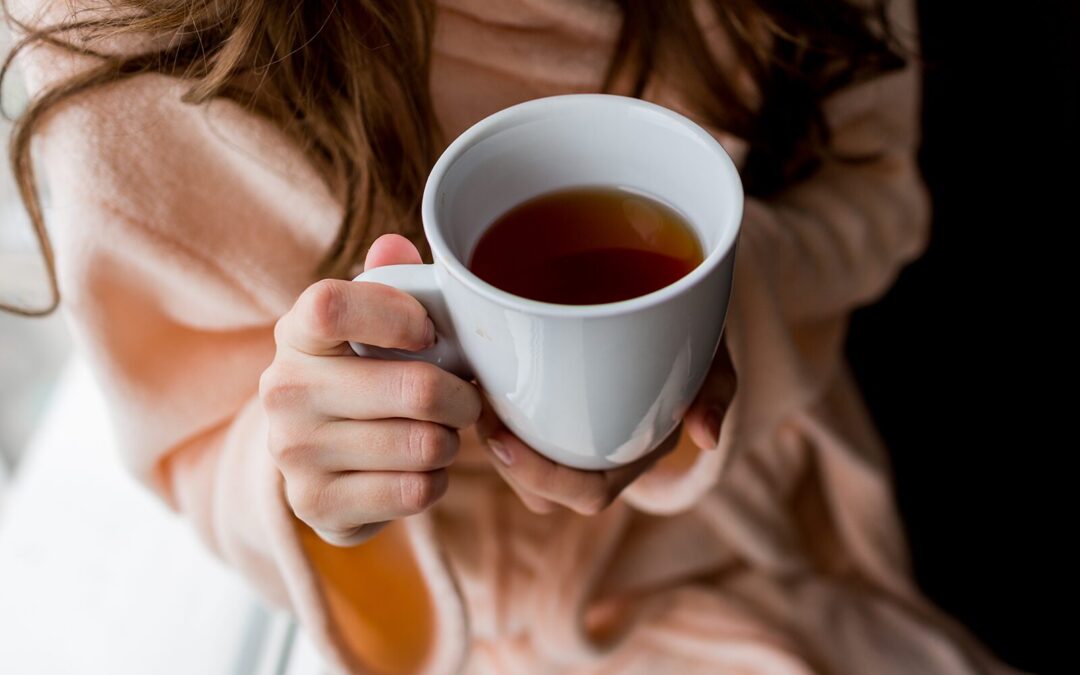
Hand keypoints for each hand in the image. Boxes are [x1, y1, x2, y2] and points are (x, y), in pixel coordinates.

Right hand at [260, 234, 481, 545]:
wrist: (318, 462)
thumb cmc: (360, 375)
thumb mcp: (369, 325)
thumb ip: (388, 281)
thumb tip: (395, 245)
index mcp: (296, 334)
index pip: (331, 306)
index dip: (396, 315)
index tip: (429, 333)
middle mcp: (284, 391)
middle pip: (415, 388)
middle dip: (462, 396)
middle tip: (467, 398)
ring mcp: (294, 453)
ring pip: (424, 445)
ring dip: (450, 442)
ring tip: (439, 433)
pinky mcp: (317, 506)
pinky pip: (415, 492)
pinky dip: (435, 482)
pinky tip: (420, 470)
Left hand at [476, 341, 736, 514]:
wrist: (668, 291)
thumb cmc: (690, 329)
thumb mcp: (711, 352)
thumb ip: (717, 389)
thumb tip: (707, 438)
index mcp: (636, 452)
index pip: (589, 492)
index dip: (543, 479)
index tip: (503, 440)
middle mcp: (601, 451)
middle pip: (543, 491)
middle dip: (506, 464)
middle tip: (481, 412)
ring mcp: (572, 430)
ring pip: (521, 463)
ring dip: (493, 438)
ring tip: (476, 392)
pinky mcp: (545, 402)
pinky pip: (513, 424)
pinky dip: (491, 408)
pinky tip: (476, 371)